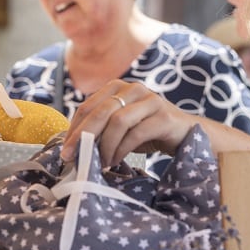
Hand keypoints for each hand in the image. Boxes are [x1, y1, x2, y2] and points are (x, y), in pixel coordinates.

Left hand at [62, 80, 193, 165]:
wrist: (184, 134)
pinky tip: (116, 161)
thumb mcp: (120, 126)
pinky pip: (136, 133)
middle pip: (101, 111)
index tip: (65, 151)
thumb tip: (72, 146)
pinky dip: (121, 150)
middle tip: (74, 158)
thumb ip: (100, 129)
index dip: (74, 129)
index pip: (88, 106)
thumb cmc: (147, 130)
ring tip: (102, 162)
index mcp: (118, 87)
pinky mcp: (163, 116)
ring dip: (106, 146)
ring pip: (118, 121)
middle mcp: (133, 88)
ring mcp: (150, 100)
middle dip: (83, 137)